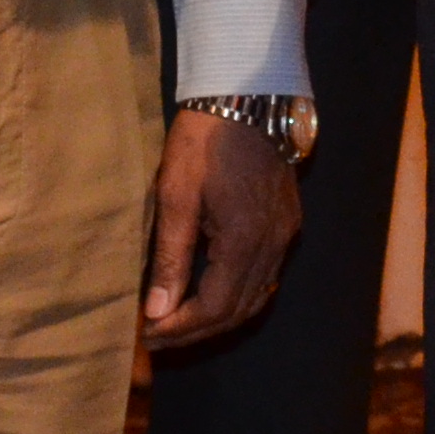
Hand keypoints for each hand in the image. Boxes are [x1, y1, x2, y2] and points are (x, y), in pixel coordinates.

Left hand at [144, 108, 301, 345]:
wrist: (245, 95)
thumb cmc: (203, 140)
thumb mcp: (175, 196)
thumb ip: (170, 258)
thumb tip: (157, 311)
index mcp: (245, 239)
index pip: (216, 307)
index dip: (181, 328)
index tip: (147, 335)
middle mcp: (274, 245)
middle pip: (238, 311)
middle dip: (196, 331)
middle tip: (155, 338)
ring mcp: (285, 235)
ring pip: (256, 298)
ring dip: (217, 317)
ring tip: (177, 323)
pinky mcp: (287, 224)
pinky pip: (265, 277)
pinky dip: (236, 296)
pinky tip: (209, 293)